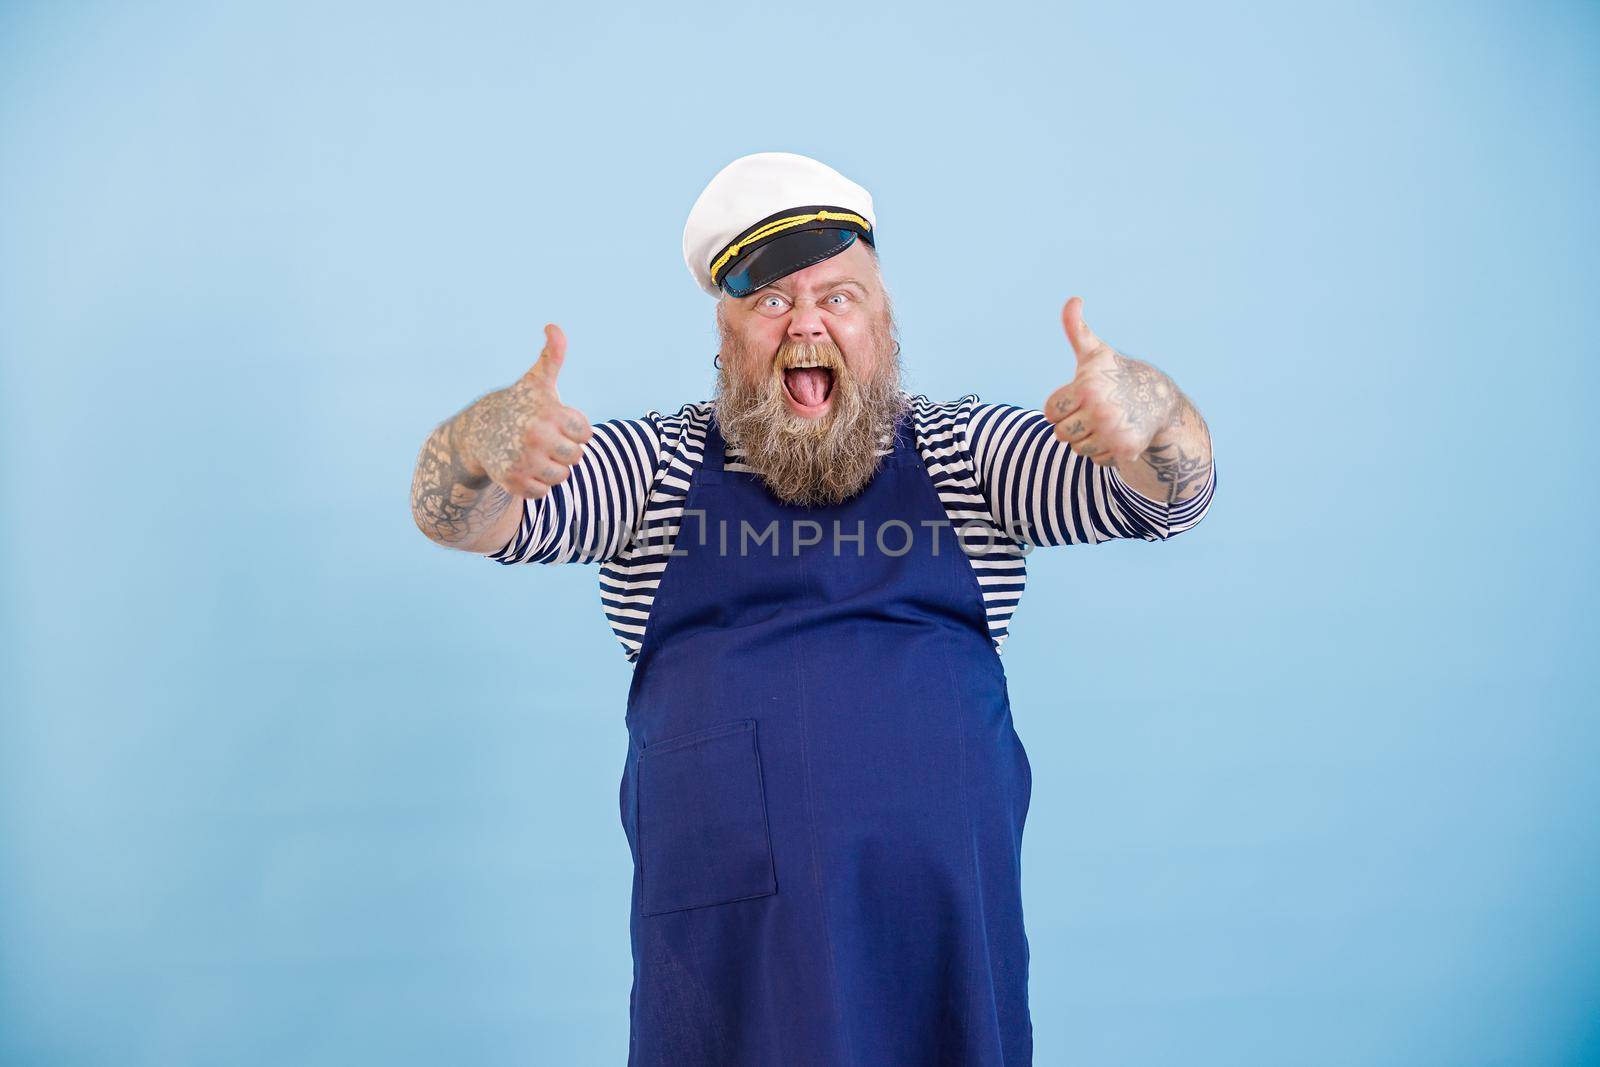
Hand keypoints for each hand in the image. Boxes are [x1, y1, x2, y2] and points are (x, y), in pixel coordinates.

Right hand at [461, 324, 594, 499]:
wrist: (477, 431)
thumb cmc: (517, 405)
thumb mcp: (536, 380)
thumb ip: (553, 355)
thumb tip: (553, 327)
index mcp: (548, 411)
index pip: (586, 433)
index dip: (572, 429)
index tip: (554, 421)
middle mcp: (535, 435)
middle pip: (576, 457)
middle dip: (564, 450)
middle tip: (544, 439)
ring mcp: (523, 460)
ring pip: (561, 477)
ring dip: (551, 468)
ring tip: (533, 453)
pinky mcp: (512, 481)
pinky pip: (542, 492)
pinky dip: (535, 484)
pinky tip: (522, 467)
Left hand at [1044, 296, 1177, 467]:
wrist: (1158, 399)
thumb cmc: (1117, 374)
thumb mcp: (1095, 353)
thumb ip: (1075, 329)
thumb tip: (1073, 300)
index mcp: (1086, 387)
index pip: (1050, 412)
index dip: (1062, 406)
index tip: (1080, 397)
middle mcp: (1100, 411)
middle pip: (1061, 434)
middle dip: (1074, 425)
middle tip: (1095, 411)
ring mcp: (1113, 432)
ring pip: (1078, 450)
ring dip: (1089, 440)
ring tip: (1107, 422)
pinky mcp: (1126, 450)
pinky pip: (1096, 460)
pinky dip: (1105, 451)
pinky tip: (1118, 434)